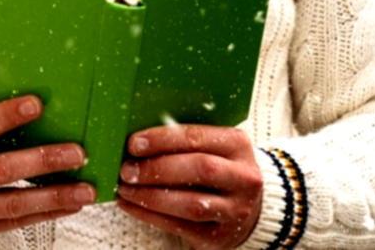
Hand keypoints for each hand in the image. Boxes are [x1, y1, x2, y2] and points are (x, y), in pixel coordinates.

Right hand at [0, 95, 93, 246]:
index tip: (35, 104)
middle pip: (4, 169)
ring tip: (85, 189)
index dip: (6, 115)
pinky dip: (42, 214)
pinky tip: (64, 206)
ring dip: (54, 196)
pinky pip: (12, 223)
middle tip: (76, 152)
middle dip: (44, 161)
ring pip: (15, 203)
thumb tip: (4, 114)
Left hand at [116, 125, 262, 247]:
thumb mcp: (211, 146)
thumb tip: (134, 139)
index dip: (161, 140)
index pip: (196, 138)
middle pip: (199, 170)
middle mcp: (243, 178)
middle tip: (127, 170)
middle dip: (156, 169)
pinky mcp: (220, 236)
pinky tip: (130, 205)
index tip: (133, 144)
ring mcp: (235, 210)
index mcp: (237, 145)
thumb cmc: (218, 168)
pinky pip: (180, 226)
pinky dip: (149, 215)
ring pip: (191, 204)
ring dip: (150, 196)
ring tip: (125, 188)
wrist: (250, 207)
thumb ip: (180, 139)